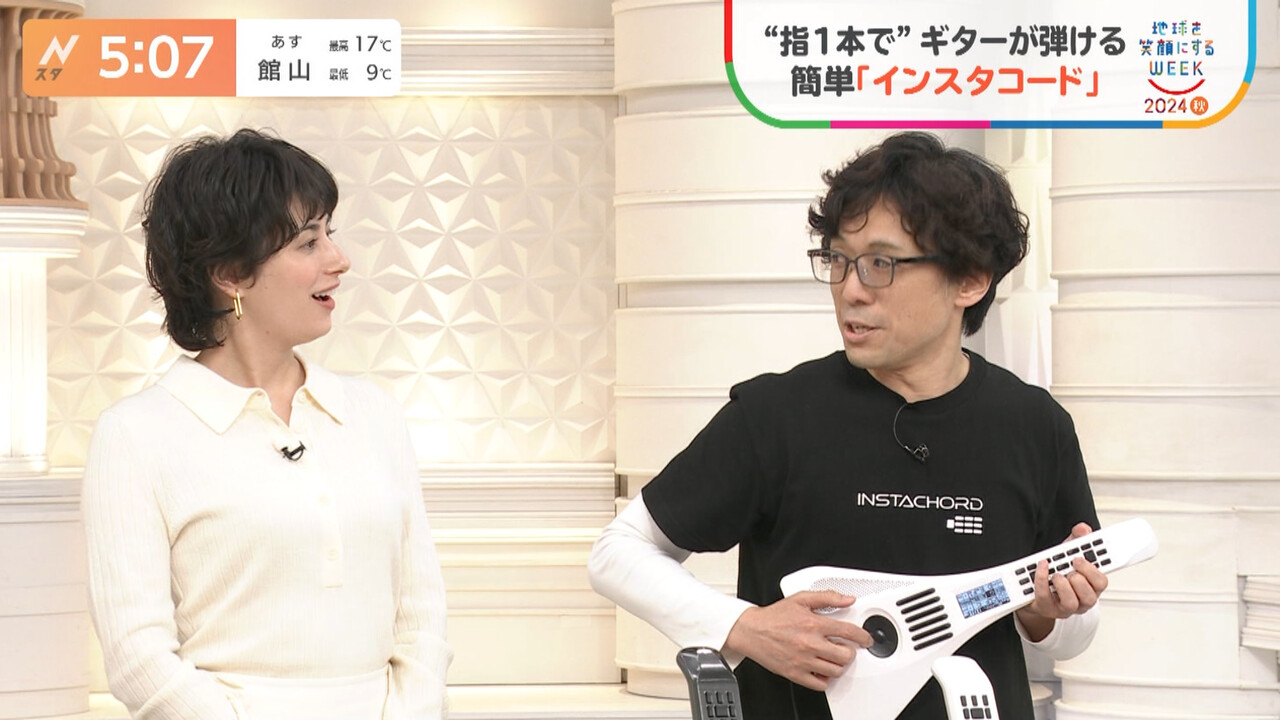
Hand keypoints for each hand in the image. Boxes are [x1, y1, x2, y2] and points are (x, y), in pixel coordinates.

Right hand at [724, 591, 871, 690]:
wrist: (751, 631)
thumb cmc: (774, 616)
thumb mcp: (801, 599)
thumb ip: (827, 597)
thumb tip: (848, 599)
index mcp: (814, 624)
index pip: (848, 632)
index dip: (862, 637)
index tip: (865, 639)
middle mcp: (810, 643)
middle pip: (845, 655)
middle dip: (849, 652)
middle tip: (844, 648)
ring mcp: (803, 661)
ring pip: (835, 671)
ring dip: (838, 665)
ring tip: (832, 658)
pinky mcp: (795, 674)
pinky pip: (820, 684)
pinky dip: (825, 679)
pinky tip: (821, 669)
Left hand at [1015, 522, 1108, 641]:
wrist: (1034, 588)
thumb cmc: (1057, 572)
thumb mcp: (1068, 553)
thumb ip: (1077, 539)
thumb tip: (1083, 529)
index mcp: (1091, 586)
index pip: (1102, 582)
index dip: (1095, 570)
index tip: (1083, 557)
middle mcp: (1081, 600)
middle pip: (1090, 596)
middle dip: (1080, 578)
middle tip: (1071, 563)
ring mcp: (1065, 607)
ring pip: (1071, 602)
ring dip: (1063, 585)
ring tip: (1057, 573)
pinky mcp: (1047, 609)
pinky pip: (1045, 597)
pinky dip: (1042, 580)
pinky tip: (1041, 569)